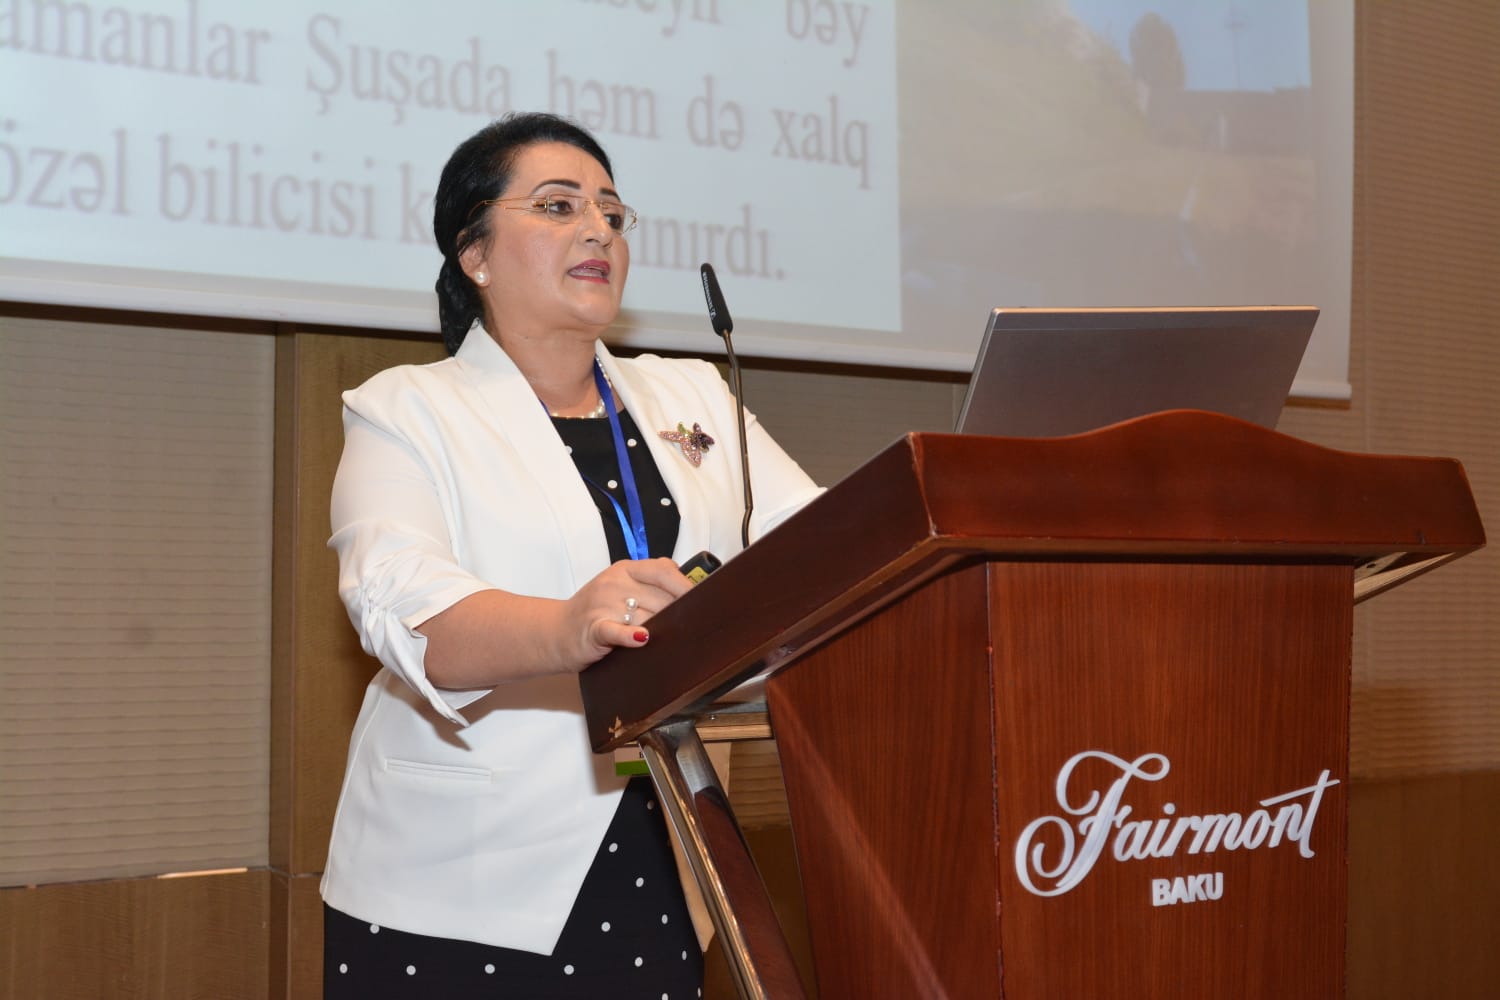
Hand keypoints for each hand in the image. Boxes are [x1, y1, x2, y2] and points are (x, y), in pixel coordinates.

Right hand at [565, 557, 691, 664]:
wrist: (556, 631)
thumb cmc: (596, 611)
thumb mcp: (620, 585)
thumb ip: (651, 581)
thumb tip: (687, 582)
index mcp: (625, 569)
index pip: (663, 571)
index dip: (686, 587)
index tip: (705, 602)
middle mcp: (614, 583)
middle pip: (660, 598)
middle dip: (678, 614)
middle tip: (694, 627)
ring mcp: (602, 605)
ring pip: (645, 616)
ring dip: (662, 630)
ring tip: (674, 640)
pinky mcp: (593, 628)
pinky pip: (614, 630)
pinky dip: (629, 636)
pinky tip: (643, 639)